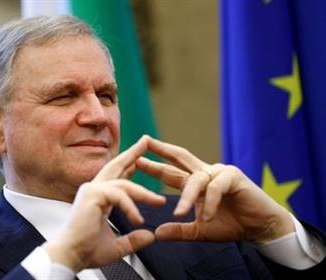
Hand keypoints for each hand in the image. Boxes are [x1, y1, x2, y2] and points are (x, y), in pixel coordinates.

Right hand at [43, 136, 165, 271]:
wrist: (70, 257)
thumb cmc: (86, 251)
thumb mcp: (116, 246)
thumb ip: (132, 240)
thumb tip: (149, 236)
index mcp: (97, 196)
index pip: (116, 176)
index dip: (130, 166)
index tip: (141, 158)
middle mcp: (93, 189)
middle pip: (116, 166)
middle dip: (133, 153)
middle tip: (147, 140)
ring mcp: (91, 190)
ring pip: (124, 183)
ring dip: (144, 192)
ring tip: (160, 201)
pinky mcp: (92, 195)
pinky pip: (119, 195)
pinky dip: (130, 207)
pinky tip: (137, 219)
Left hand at [136, 136, 294, 243]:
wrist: (261, 228)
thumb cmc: (232, 225)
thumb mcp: (200, 230)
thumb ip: (180, 230)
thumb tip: (157, 233)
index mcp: (197, 182)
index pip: (172, 171)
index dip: (155, 165)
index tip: (136, 160)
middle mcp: (206, 173)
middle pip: (180, 157)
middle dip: (162, 150)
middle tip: (144, 143)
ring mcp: (220, 172)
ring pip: (196, 179)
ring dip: (187, 197)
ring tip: (180, 213)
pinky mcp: (234, 177)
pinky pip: (215, 188)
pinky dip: (209, 203)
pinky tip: (207, 217)